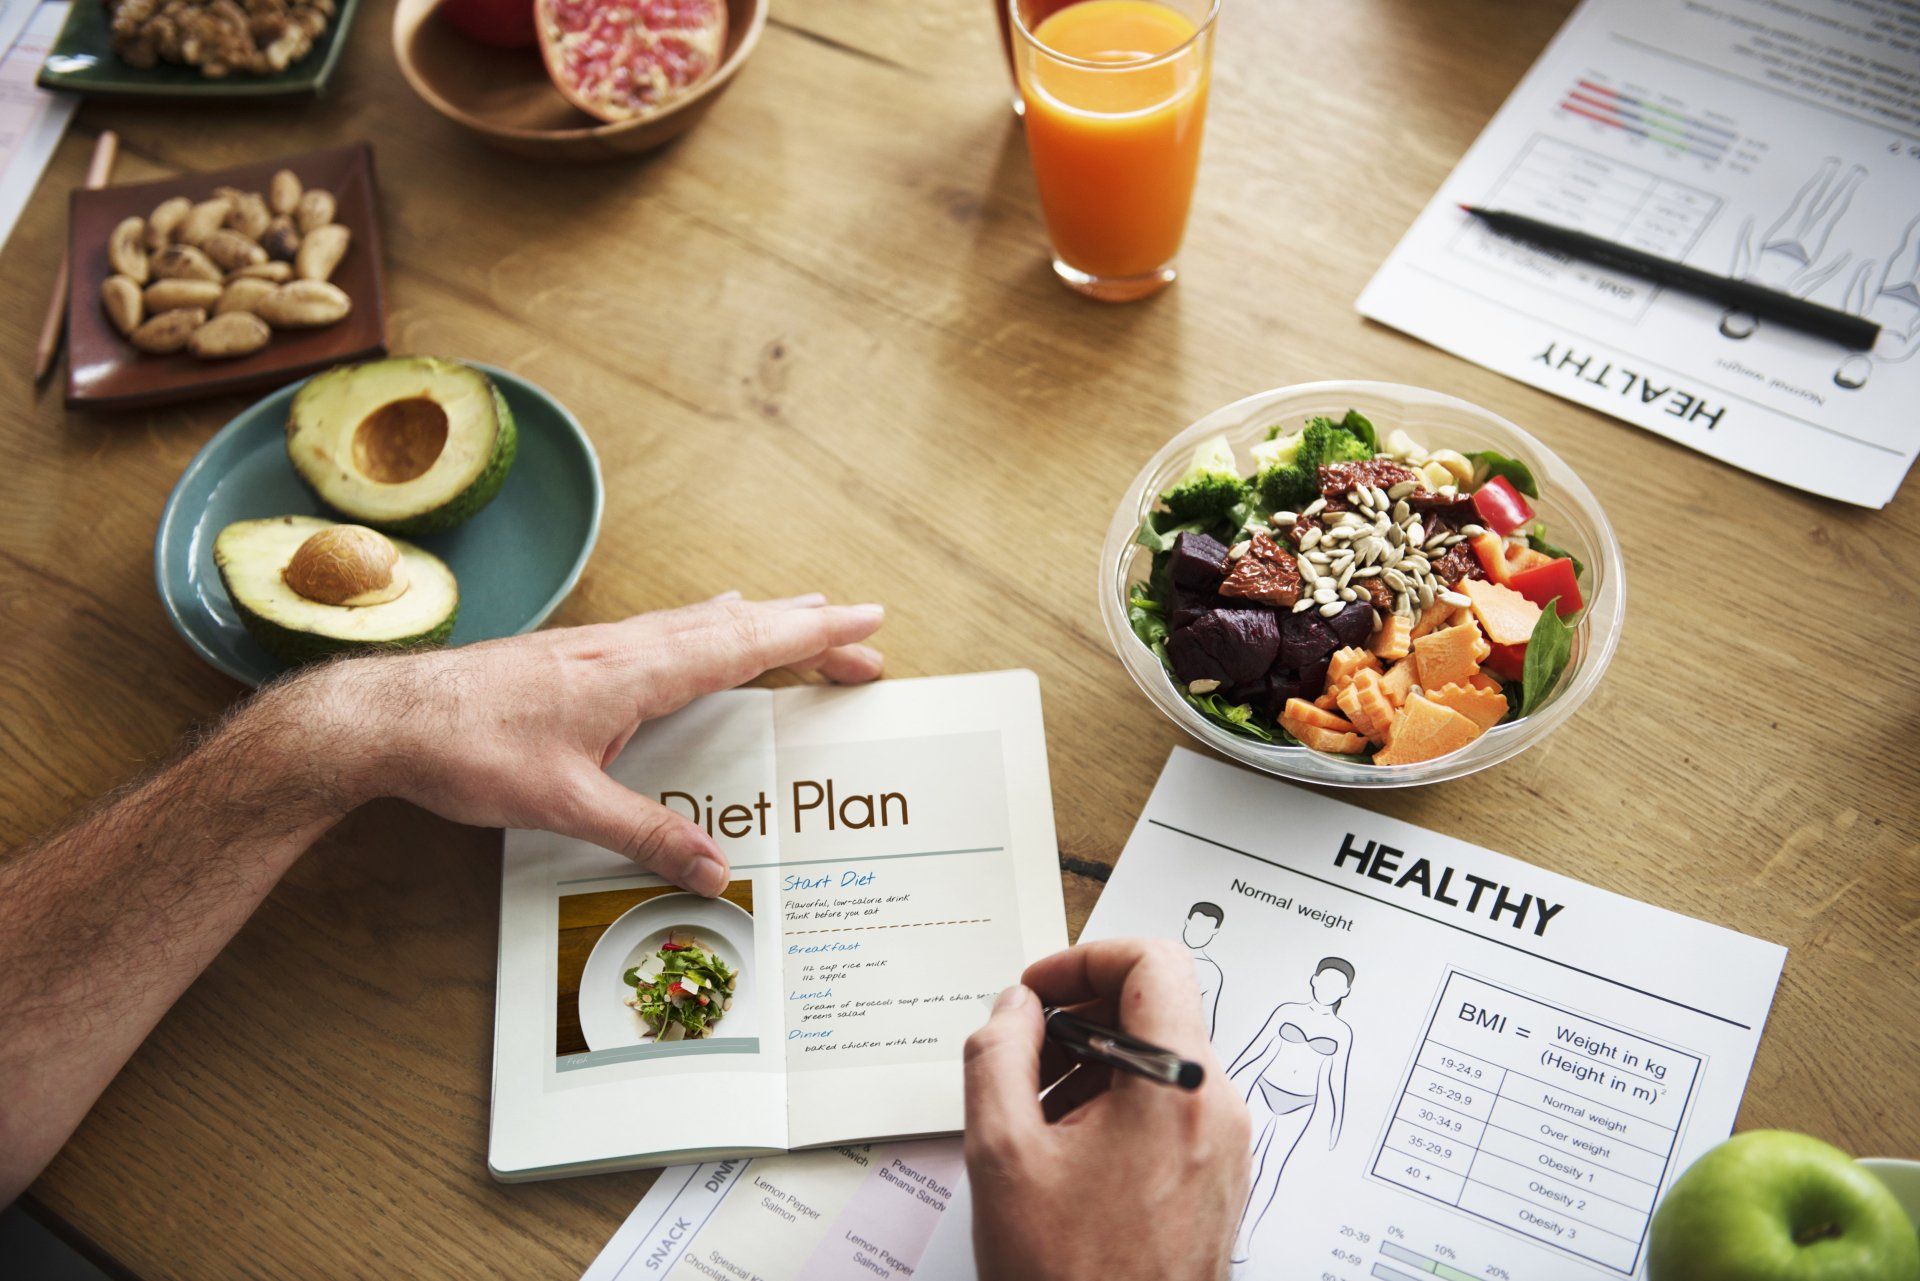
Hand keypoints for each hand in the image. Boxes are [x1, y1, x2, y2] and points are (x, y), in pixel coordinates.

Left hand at [302, 592, 884, 894]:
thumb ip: (646, 836)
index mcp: (635, 672)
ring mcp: (600, 646)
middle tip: (863, 633)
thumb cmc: (467, 751)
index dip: (812, 635)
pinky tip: (705, 626)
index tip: (866, 624)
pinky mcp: (577, 657)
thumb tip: (715, 872)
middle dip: (806, 627)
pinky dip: (710, 625)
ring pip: (701, 621)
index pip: (746, 644)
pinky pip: (667, 628)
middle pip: (737, 625)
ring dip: (761, 620)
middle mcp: (625, 647)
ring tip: (803, 615)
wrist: (386, 718)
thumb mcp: (564, 805)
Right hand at [964, 940, 1251, 1280]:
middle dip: (1077, 1018)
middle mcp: (1217, 1108)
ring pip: (1159, 1060)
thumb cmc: (1070, 1276)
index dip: (1084, 958)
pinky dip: (1116, 1105)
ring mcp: (1226, 1146)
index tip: (1037, 991)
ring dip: (1092, 1064)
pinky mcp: (1218, 1178)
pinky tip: (1065, 1151)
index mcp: (1176, 1087)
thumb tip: (1013, 1007)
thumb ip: (997, 1055)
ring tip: (1034, 1115)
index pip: (1153, 961)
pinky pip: (1171, 1108)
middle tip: (1020, 1055)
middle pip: (1155, 1008)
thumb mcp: (1002, 1152)